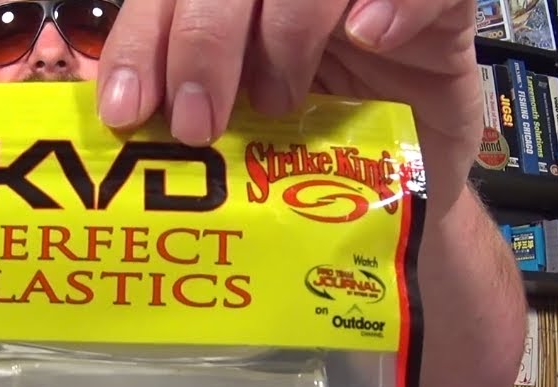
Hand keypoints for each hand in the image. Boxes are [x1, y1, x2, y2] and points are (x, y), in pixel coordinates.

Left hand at [96, 0, 482, 208]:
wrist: (402, 196)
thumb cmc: (310, 164)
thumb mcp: (236, 139)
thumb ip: (185, 110)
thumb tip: (117, 114)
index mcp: (231, 7)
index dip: (142, 42)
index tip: (127, 110)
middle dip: (202, 41)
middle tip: (198, 122)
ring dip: (286, 29)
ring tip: (279, 104)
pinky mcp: (440, 7)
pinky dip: (393, 2)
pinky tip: (369, 37)